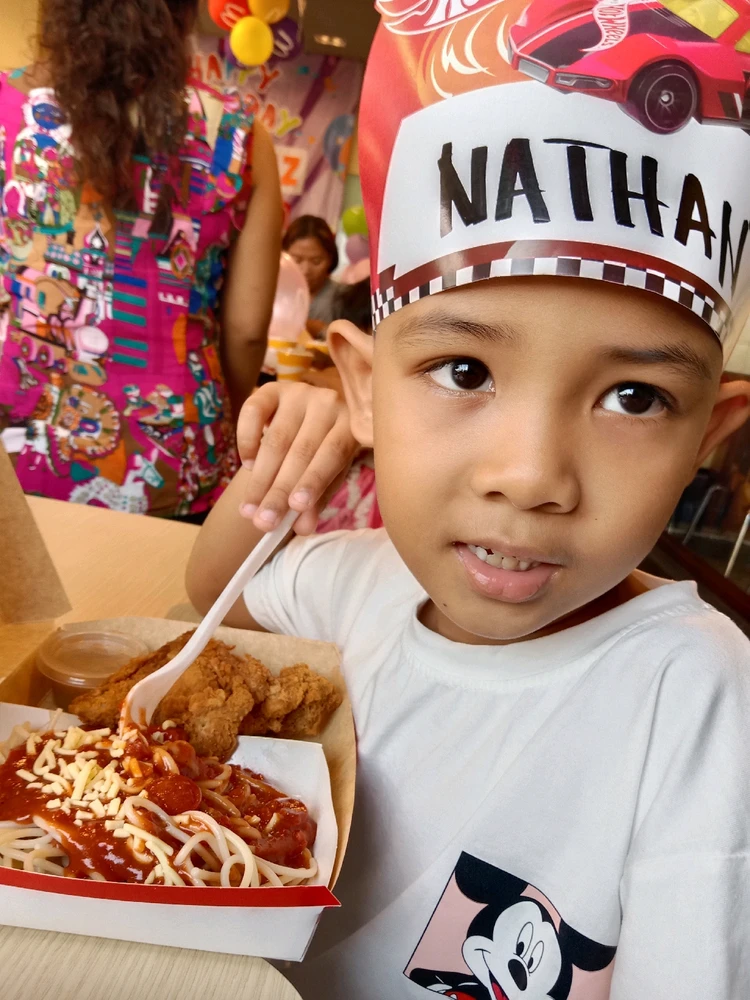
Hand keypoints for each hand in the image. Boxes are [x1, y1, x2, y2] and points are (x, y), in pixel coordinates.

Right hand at [236, 382, 358, 534]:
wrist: (306, 420)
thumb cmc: (321, 454)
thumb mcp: (325, 477)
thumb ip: (315, 501)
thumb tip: (302, 528)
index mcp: (350, 426)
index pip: (332, 455)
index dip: (313, 482)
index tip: (295, 509)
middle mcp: (328, 403)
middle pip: (301, 451)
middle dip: (279, 491)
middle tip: (263, 522)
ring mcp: (299, 392)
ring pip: (276, 439)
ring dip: (260, 478)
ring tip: (249, 509)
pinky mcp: (272, 388)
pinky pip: (253, 412)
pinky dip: (247, 441)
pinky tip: (248, 466)